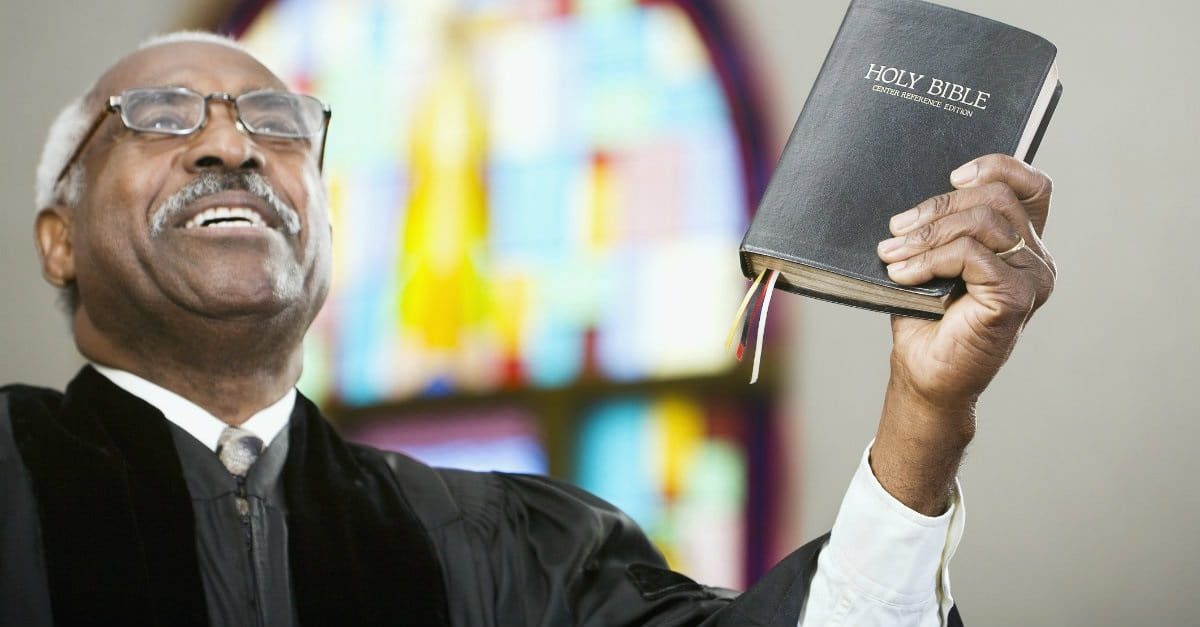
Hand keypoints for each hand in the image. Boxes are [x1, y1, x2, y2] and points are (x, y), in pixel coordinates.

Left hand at [870, 154, 1056, 513]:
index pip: (1033, 187)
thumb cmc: (926, 319)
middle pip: (996, 199)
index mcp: (1024, 245)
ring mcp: (1031, 279)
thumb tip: (913, 193)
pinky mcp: (1014, 298)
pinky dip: (929, 259)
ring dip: (927, 234)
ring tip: (891, 254)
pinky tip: (902, 274)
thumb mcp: (934, 261)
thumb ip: (943, 226)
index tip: (953, 177)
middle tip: (896, 228)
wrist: (925, 375)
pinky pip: (971, 254)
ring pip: (982, 223)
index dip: (998, 168)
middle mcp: (1037, 260)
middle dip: (938, 207)